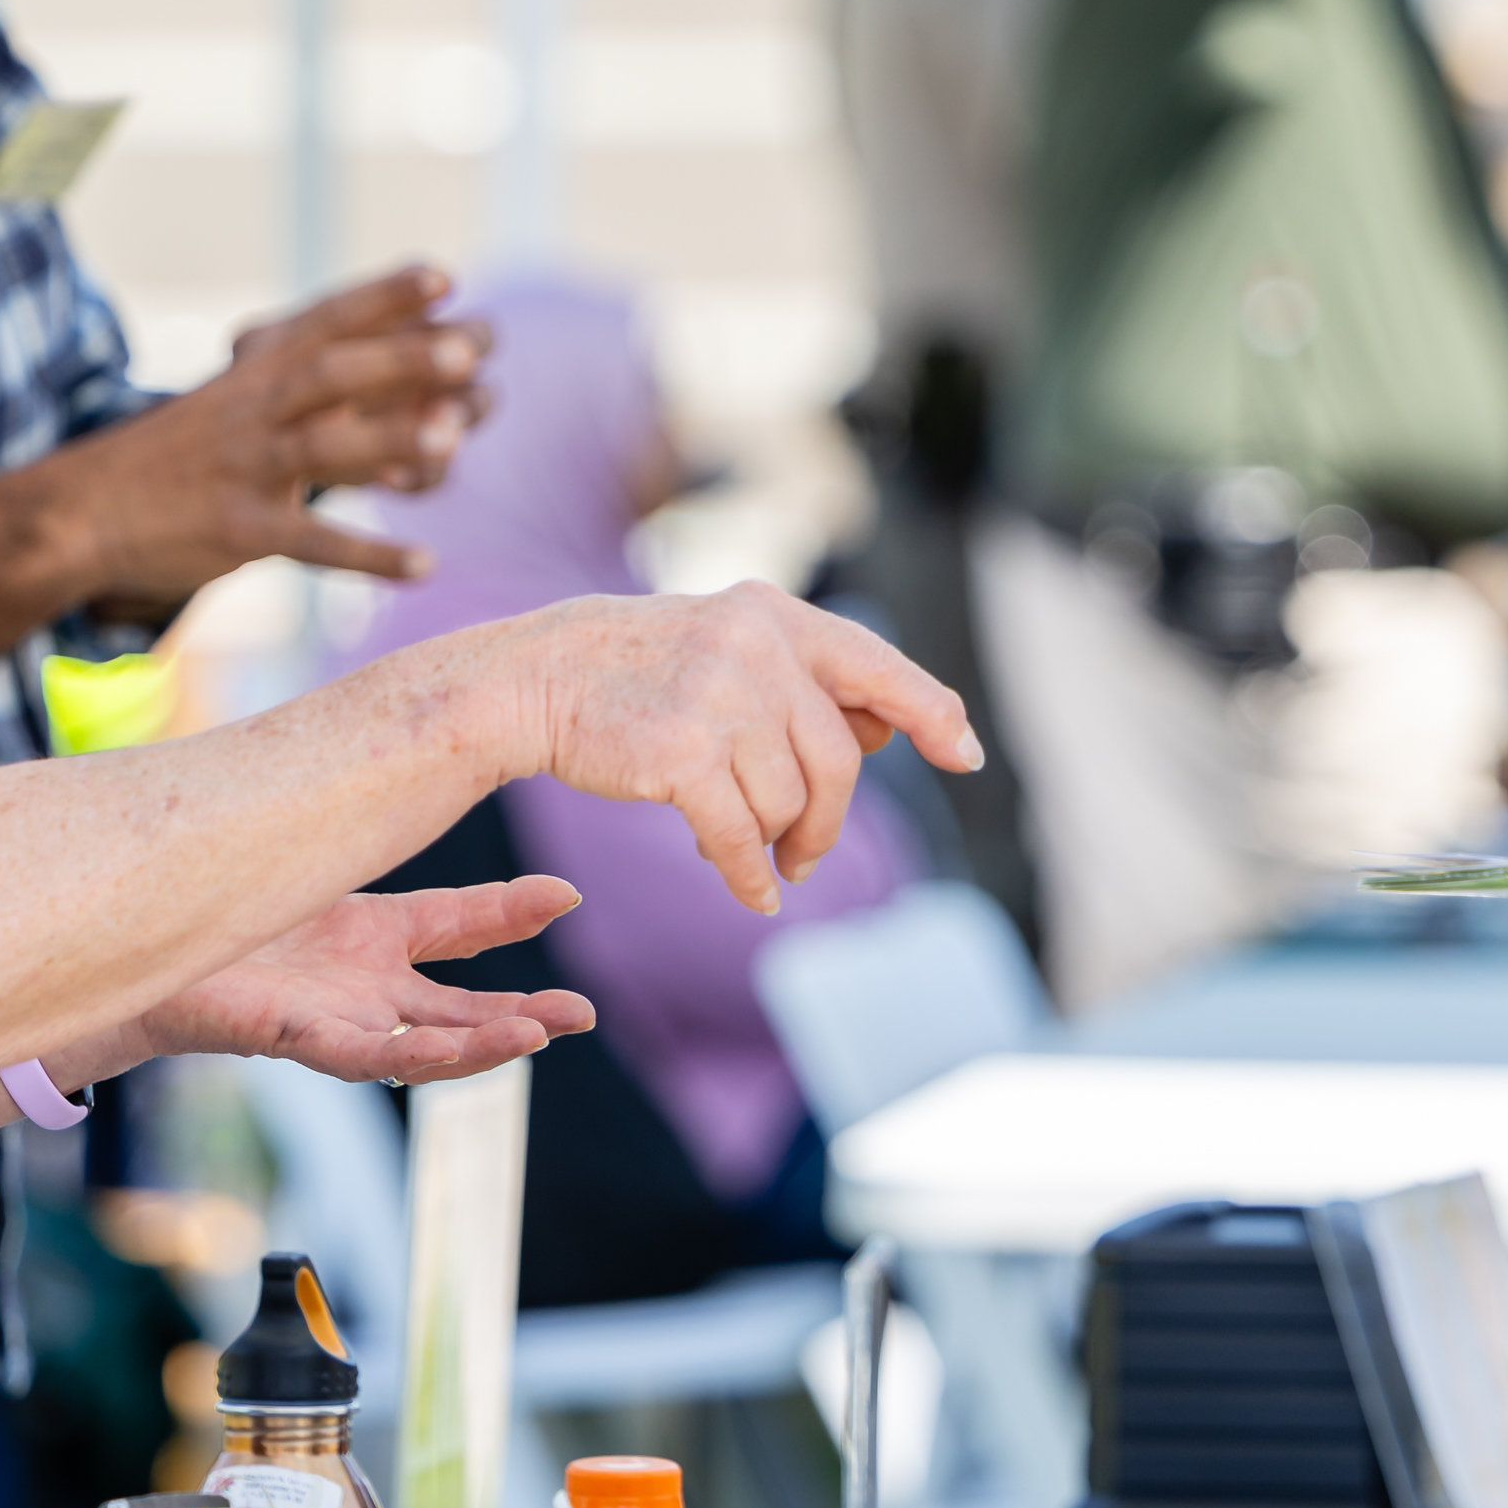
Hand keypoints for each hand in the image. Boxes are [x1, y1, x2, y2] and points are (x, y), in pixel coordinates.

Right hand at [35, 264, 491, 618]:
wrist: (80, 511)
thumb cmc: (176, 456)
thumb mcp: (230, 400)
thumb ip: (299, 382)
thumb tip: (393, 371)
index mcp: (254, 373)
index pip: (325, 320)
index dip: (383, 295)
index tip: (446, 276)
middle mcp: (252, 410)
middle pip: (331, 373)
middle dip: (399, 360)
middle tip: (468, 351)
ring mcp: (245, 469)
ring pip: (323, 448)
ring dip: (390, 442)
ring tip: (454, 442)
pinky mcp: (239, 530)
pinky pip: (311, 543)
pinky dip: (369, 554)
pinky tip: (426, 563)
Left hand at [60, 877, 592, 1089]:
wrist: (136, 938)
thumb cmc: (225, 905)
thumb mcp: (323, 862)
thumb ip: (361, 828)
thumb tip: (423, 768)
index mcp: (375, 943)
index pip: (464, 929)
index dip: (514, 915)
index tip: (569, 894)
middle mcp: (363, 990)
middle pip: (461, 1013)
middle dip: (525, 1017)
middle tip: (583, 1015)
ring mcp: (333, 1018)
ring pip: (425, 1046)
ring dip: (486, 1045)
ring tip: (540, 1034)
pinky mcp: (294, 1036)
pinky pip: (367, 1054)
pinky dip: (420, 1055)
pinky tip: (452, 1050)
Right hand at [474, 585, 978, 916]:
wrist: (543, 676)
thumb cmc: (647, 674)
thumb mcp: (732, 648)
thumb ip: (805, 683)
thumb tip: (883, 735)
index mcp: (778, 616)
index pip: (880, 669)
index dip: (933, 714)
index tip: (963, 754)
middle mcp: (757, 647)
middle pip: (839, 763)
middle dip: (826, 823)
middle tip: (806, 855)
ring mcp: (720, 696)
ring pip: (788, 804)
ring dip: (774, 841)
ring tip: (742, 844)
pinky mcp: (681, 751)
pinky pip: (740, 837)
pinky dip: (749, 875)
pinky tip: (751, 891)